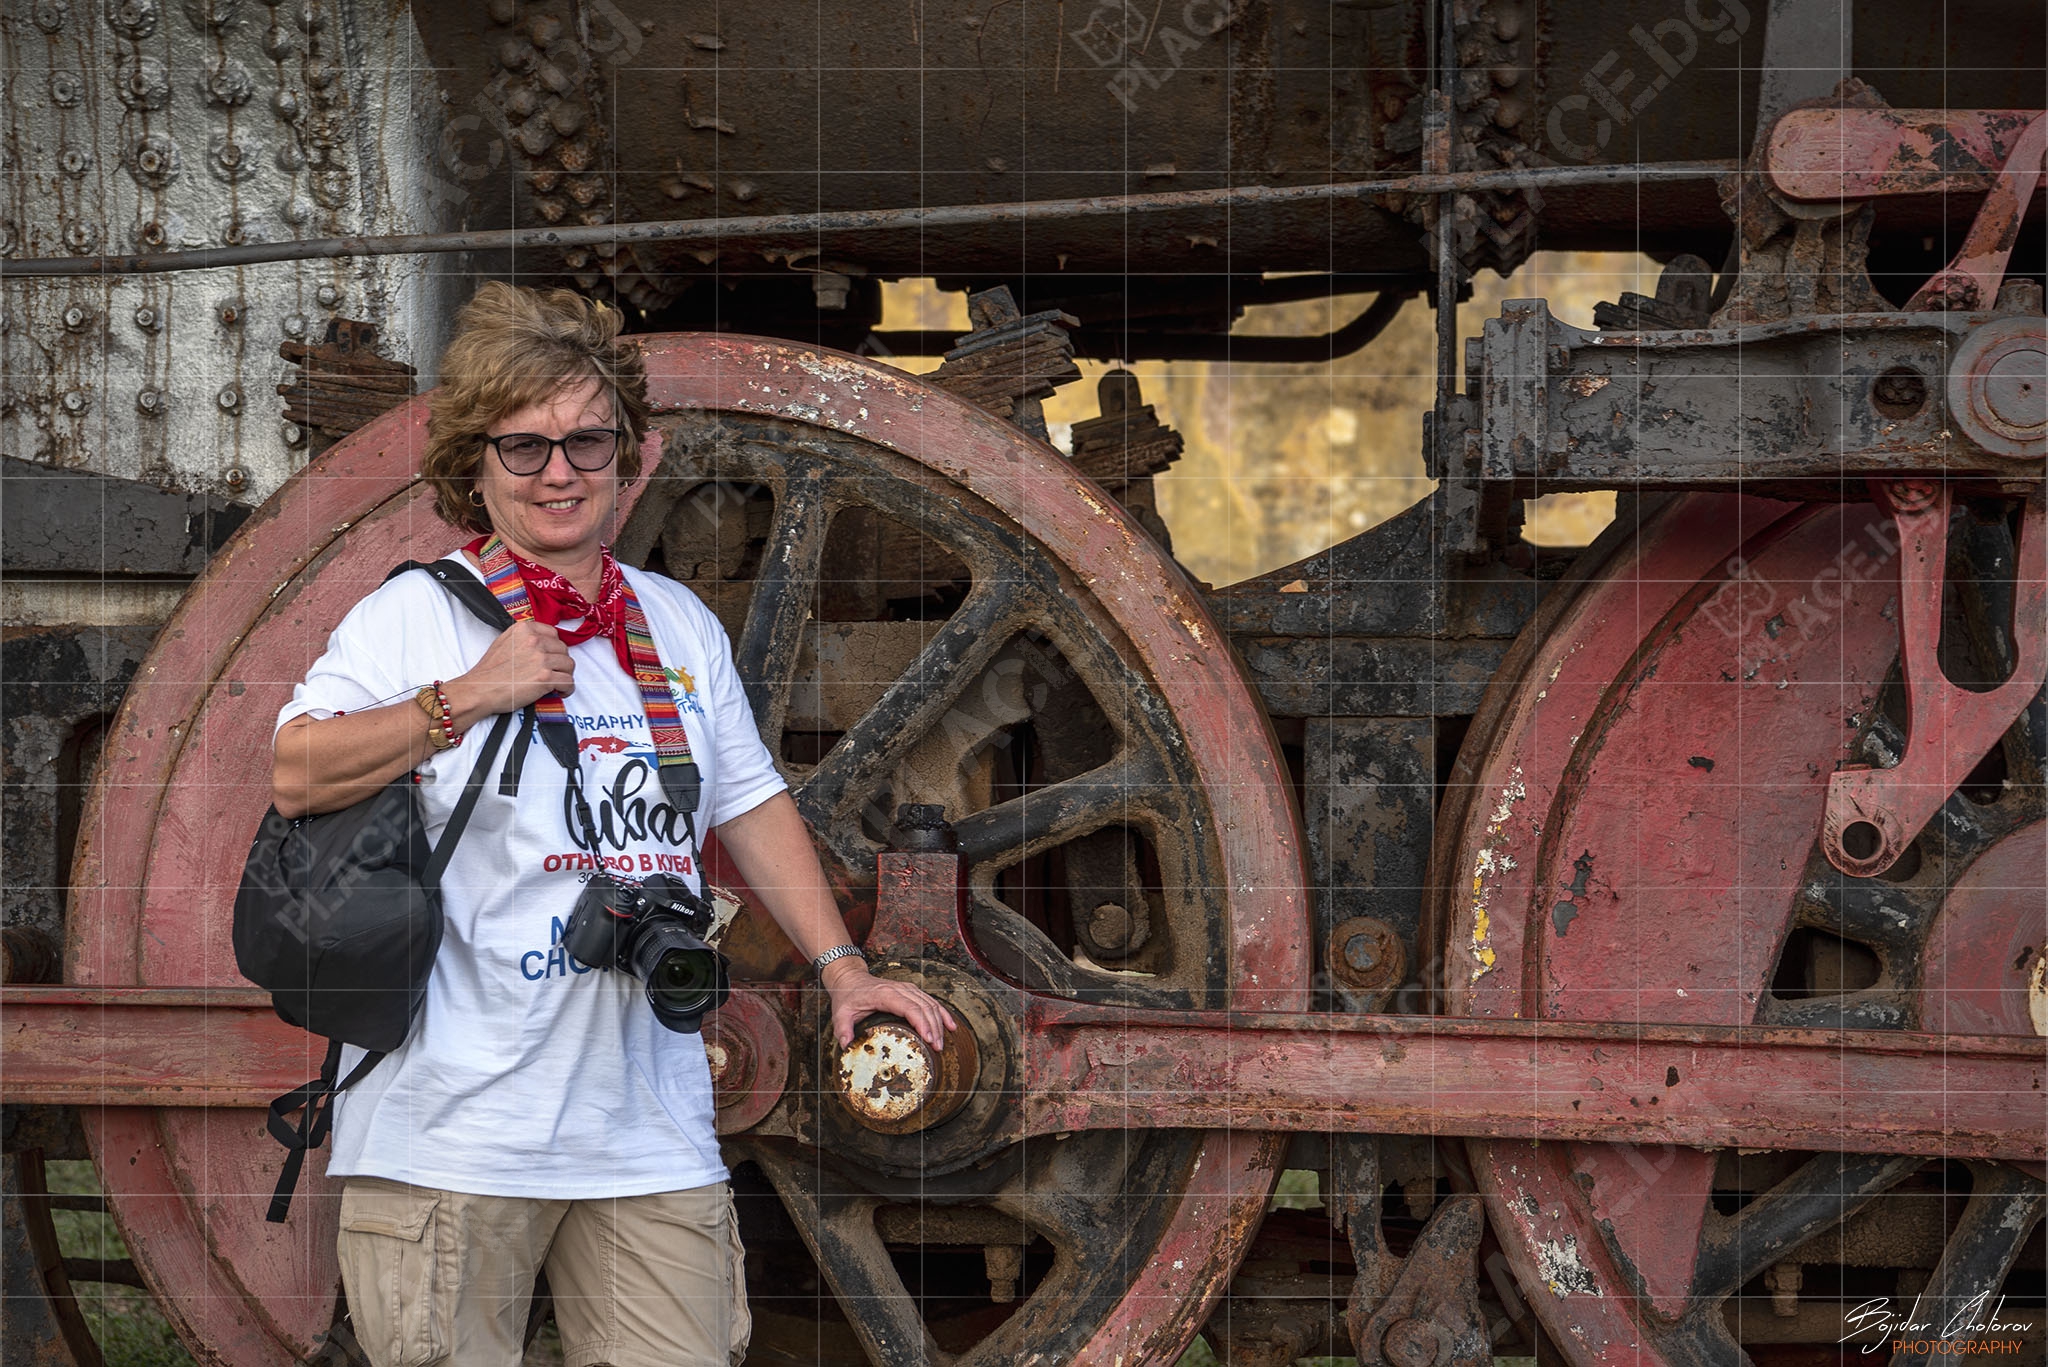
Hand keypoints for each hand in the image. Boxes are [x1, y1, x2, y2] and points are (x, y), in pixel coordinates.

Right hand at [449, 619, 573, 717]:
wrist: (480, 690)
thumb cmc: (489, 672)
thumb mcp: (503, 642)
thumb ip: (523, 638)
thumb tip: (540, 643)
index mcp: (524, 629)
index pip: (553, 633)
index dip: (554, 647)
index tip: (552, 656)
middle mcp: (534, 641)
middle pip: (563, 649)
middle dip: (560, 662)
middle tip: (554, 671)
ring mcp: (541, 658)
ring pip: (569, 665)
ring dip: (565, 674)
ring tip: (557, 682)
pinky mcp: (545, 677)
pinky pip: (568, 682)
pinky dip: (567, 688)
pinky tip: (561, 691)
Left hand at [820, 961, 956, 1047]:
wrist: (850, 979)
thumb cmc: (847, 996)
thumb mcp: (840, 1013)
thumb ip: (843, 1029)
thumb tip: (847, 1045)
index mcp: (884, 994)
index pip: (909, 1007)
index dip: (921, 1023)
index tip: (928, 1039)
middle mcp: (899, 989)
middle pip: (924, 1007)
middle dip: (934, 1028)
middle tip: (937, 1048)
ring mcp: (907, 989)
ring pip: (930, 1004)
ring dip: (939, 1023)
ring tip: (941, 1043)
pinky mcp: (911, 992)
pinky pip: (930, 1001)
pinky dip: (942, 1013)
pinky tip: (950, 1026)